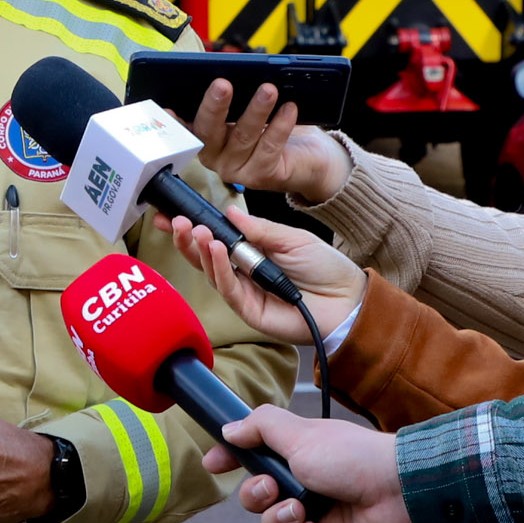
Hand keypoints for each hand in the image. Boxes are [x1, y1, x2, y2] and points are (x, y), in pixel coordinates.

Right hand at [166, 207, 363, 345]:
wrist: (347, 300)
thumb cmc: (325, 269)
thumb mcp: (292, 238)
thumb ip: (260, 229)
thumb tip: (231, 212)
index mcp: (252, 253)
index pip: (216, 239)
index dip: (195, 227)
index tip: (176, 212)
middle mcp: (243, 273)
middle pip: (205, 257)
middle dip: (187, 239)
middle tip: (176, 221)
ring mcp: (245, 293)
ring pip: (211, 273)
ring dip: (200, 251)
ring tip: (195, 231)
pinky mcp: (249, 311)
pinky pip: (228, 289)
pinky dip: (219, 269)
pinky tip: (215, 249)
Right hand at [188, 80, 349, 204]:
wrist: (308, 158)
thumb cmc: (274, 127)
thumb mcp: (249, 108)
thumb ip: (235, 97)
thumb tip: (228, 72)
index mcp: (206, 138)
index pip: (185, 128)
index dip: (174, 121)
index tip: (168, 108)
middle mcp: (216, 157)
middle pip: (209, 133)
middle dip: (215, 106)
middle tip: (222, 84)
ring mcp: (237, 170)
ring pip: (243, 136)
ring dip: (256, 110)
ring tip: (268, 90)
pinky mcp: (261, 176)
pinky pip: (269, 147)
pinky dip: (279, 126)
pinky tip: (288, 109)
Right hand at [201, 409, 418, 522]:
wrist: (398, 492)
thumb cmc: (352, 457)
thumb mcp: (301, 433)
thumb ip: (261, 428)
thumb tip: (229, 429)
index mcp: (298, 453)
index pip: (254, 456)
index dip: (232, 460)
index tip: (214, 464)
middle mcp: (304, 483)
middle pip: (256, 496)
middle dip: (256, 495)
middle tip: (274, 488)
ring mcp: (314, 515)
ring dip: (278, 520)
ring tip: (301, 511)